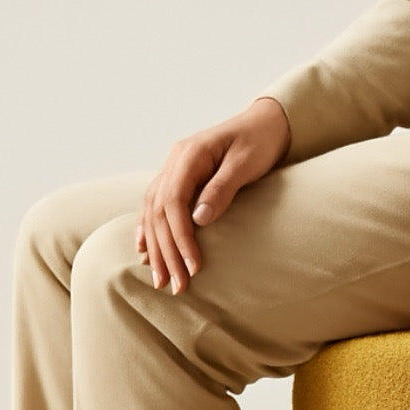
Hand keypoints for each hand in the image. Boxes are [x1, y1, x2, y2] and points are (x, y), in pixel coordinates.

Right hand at [136, 96, 290, 293]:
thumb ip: (222, 189)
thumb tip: (199, 219)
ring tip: (159, 279)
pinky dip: (149, 230)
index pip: (174, 202)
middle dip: (166, 252)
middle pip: (160, 212)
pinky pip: (157, 206)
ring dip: (156, 247)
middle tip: (175, 286)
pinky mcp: (180, 178)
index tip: (193, 266)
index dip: (181, 237)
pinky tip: (145, 249)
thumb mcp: (245, 163)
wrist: (265, 124)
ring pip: (154, 212)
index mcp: (189, 154)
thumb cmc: (260, 142)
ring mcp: (174, 169)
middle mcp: (175, 161)